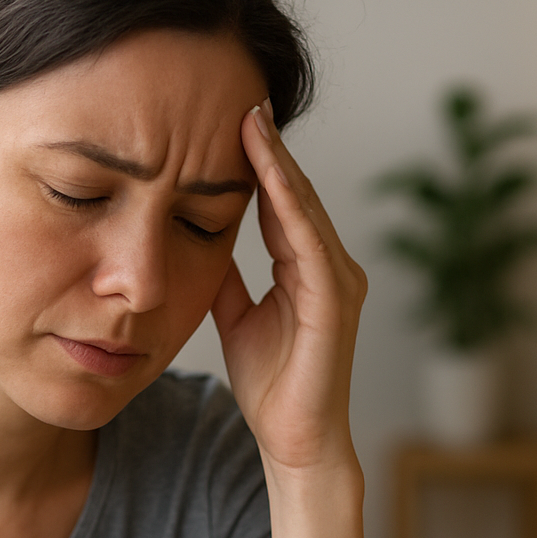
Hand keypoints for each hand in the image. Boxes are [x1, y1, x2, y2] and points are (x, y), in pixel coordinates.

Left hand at [211, 100, 367, 473]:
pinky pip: (309, 239)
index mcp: (307, 269)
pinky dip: (289, 202)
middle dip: (270, 147)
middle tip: (244, 97)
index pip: (280, 203)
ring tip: (252, 118)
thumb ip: (228, 279)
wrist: (295, 440)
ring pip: (305, 206)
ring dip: (279, 162)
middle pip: (297, 193)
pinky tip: (268, 171)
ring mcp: (338, 280)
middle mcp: (331, 267)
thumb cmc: (272, 386)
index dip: (258, 162)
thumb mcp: (237, 318)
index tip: (231, 120)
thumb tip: (198, 240)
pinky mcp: (334, 299)